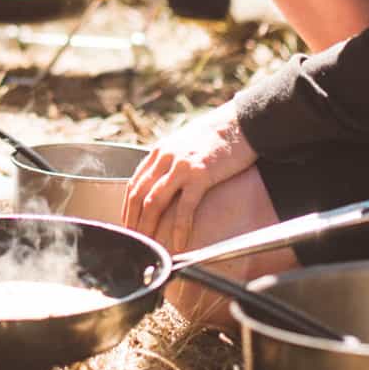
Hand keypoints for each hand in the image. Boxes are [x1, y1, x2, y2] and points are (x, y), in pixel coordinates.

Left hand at [122, 98, 258, 253]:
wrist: (241, 123)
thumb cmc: (217, 137)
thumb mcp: (185, 144)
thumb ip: (171, 161)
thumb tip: (165, 182)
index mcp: (159, 151)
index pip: (134, 183)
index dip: (128, 208)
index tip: (128, 226)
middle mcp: (165, 158)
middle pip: (139, 195)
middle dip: (134, 222)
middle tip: (134, 242)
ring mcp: (181, 166)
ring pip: (154, 202)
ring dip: (149, 227)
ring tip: (150, 246)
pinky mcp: (200, 175)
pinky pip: (185, 207)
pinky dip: (179, 228)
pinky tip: (179, 242)